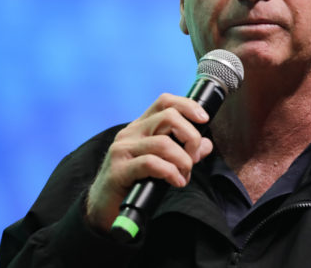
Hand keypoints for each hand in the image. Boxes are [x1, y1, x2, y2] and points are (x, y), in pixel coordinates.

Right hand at [85, 93, 214, 231]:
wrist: (104, 209)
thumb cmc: (135, 183)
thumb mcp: (162, 163)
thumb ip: (183, 151)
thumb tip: (206, 144)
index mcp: (141, 127)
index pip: (165, 102)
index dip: (187, 105)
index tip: (204, 119)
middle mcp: (130, 133)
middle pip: (169, 117)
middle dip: (191, 137)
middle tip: (194, 158)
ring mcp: (123, 150)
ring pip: (163, 143)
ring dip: (183, 161)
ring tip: (184, 175)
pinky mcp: (119, 170)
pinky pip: (151, 163)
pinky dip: (171, 172)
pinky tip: (176, 182)